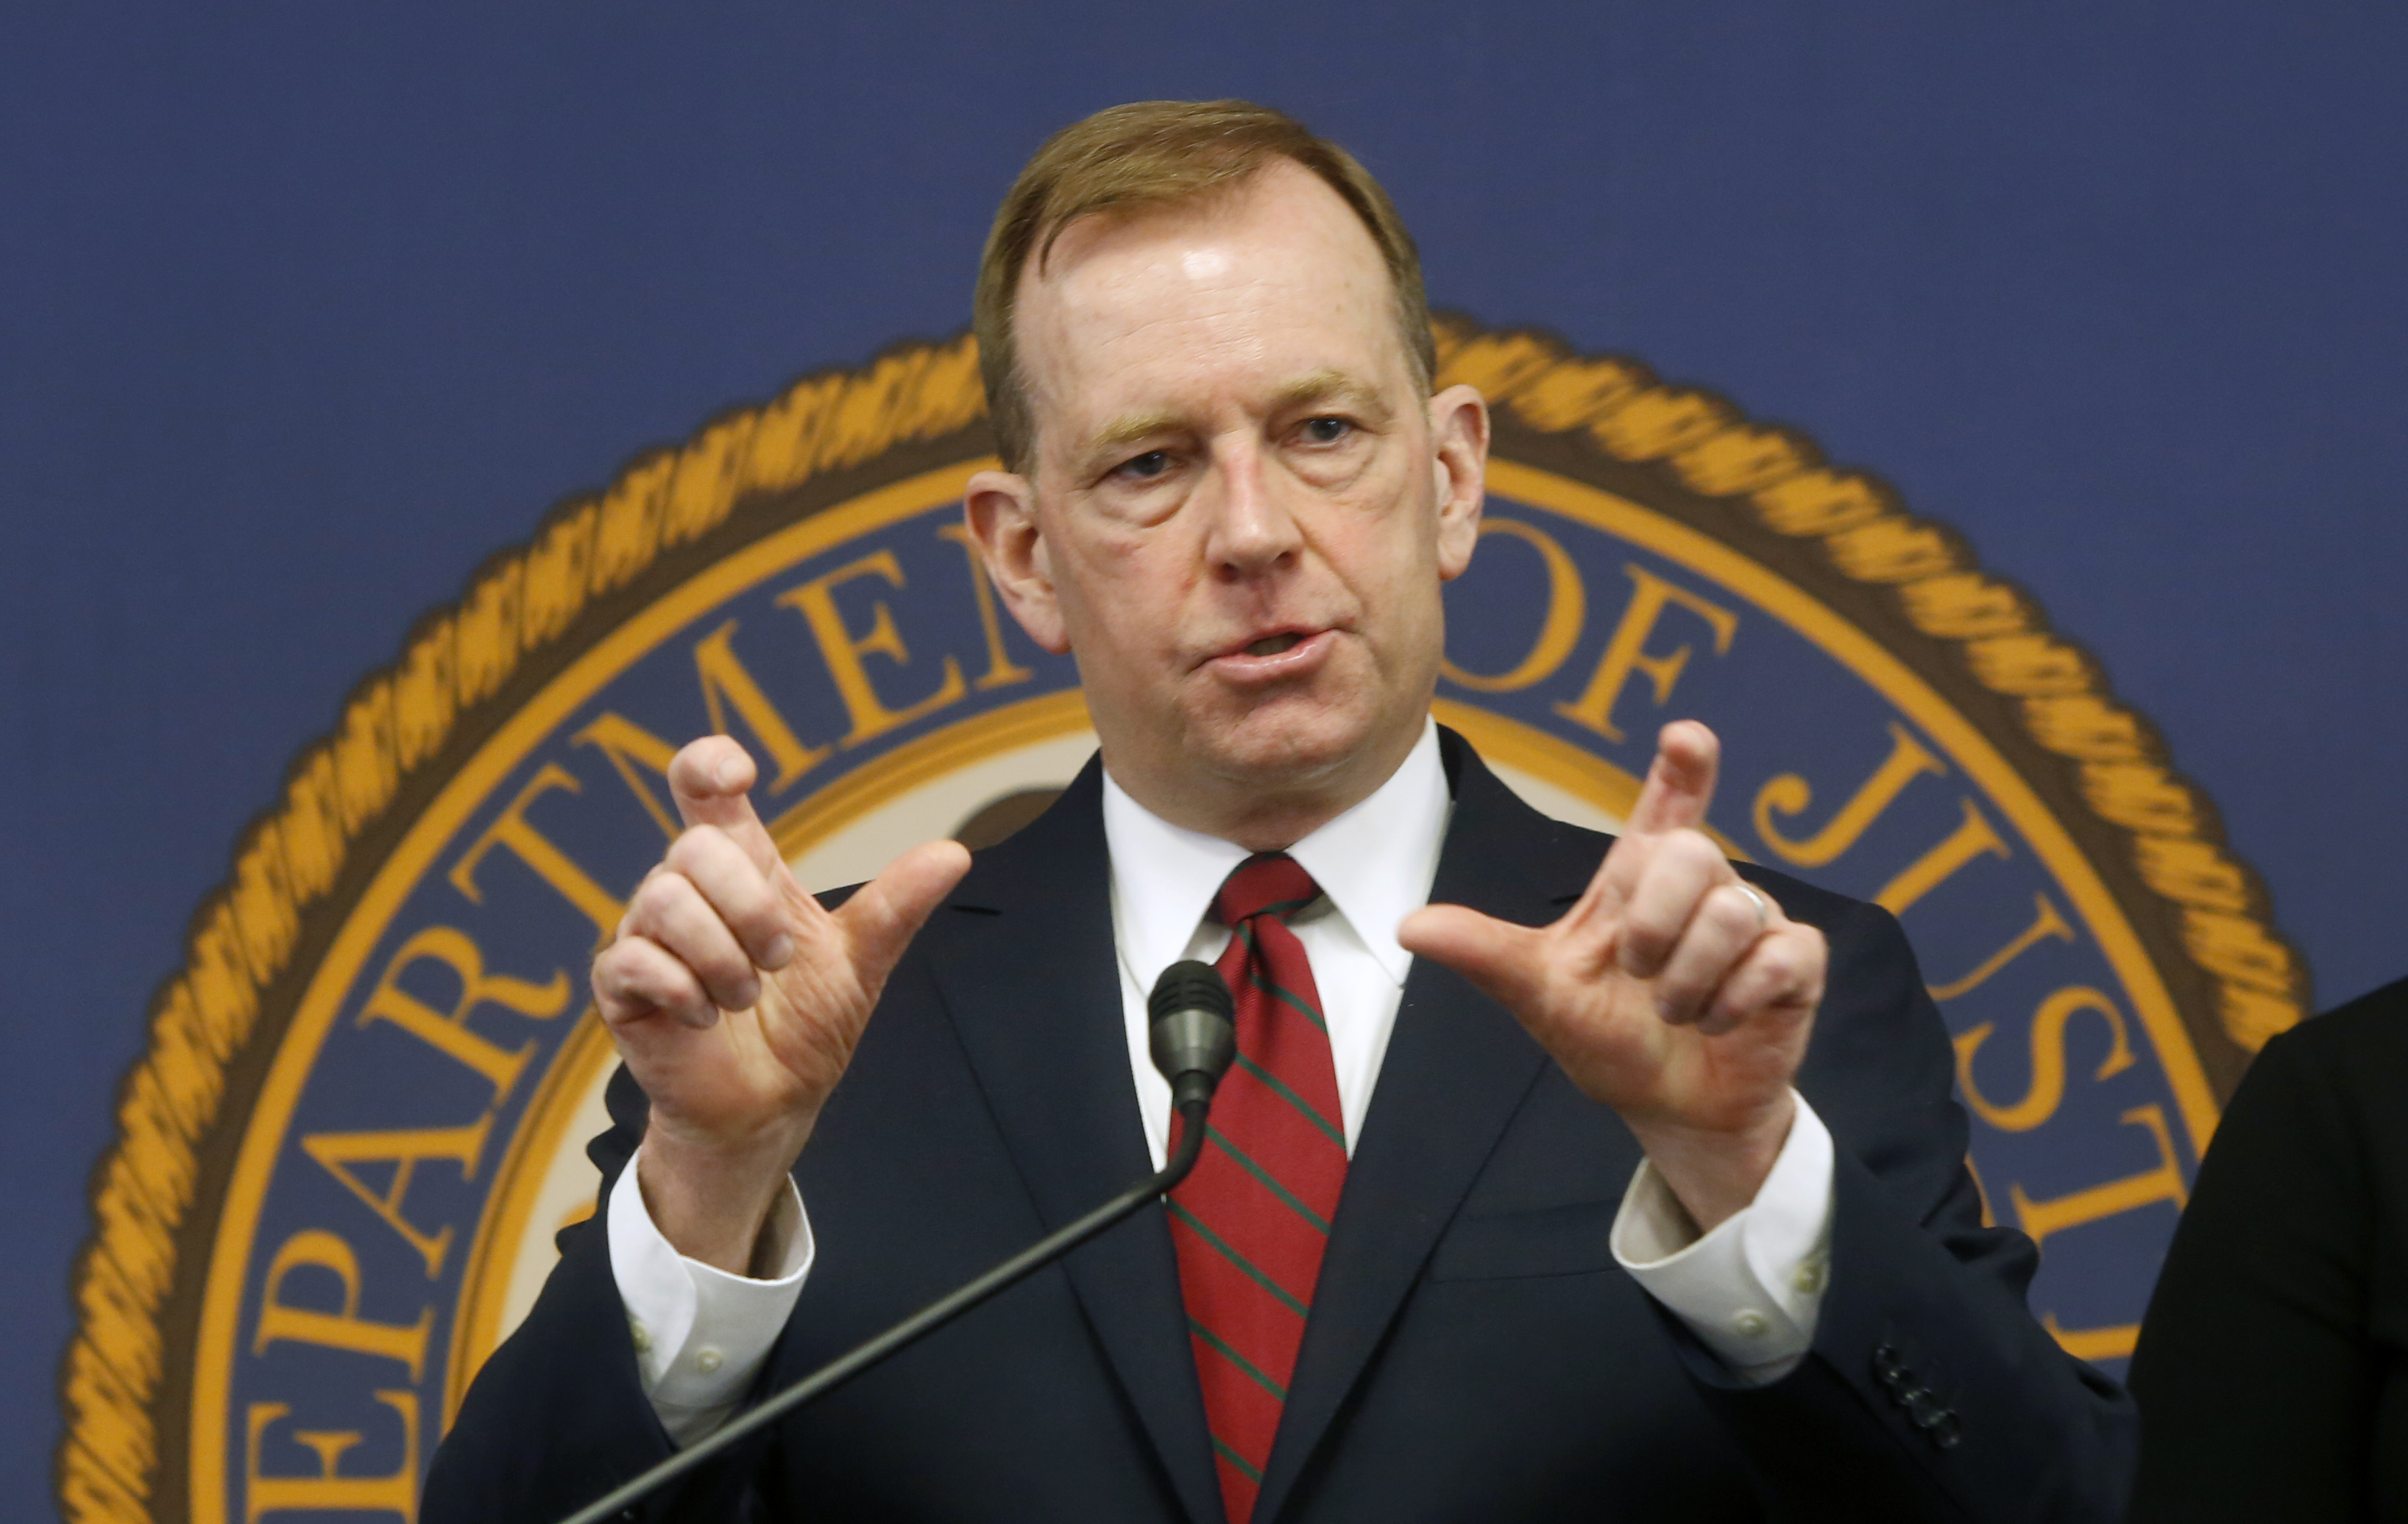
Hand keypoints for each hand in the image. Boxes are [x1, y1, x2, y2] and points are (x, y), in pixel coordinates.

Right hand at [590, 735, 969, 1271]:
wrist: (772, 1106)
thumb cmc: (807, 1027)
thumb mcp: (860, 961)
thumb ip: (897, 905)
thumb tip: (956, 852)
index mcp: (742, 871)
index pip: (703, 788)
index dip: (709, 763)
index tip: (740, 777)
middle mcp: (687, 891)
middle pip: (694, 847)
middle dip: (750, 907)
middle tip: (780, 960)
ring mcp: (647, 936)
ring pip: (663, 898)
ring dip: (722, 956)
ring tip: (747, 998)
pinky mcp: (621, 987)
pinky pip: (633, 959)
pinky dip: (685, 989)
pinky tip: (707, 1018)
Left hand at [1400, 721, 1824, 1230]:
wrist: (1669, 1109)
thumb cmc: (1609, 1039)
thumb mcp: (1540, 995)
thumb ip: (1485, 953)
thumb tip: (1408, 925)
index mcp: (1639, 879)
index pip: (1668, 806)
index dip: (1683, 767)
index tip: (1686, 736)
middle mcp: (1701, 888)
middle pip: (1693, 853)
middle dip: (1655, 923)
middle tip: (1638, 975)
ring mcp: (1755, 922)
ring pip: (1736, 911)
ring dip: (1690, 980)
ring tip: (1676, 1011)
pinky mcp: (1795, 965)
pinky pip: (1781, 955)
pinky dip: (1738, 999)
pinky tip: (1720, 1022)